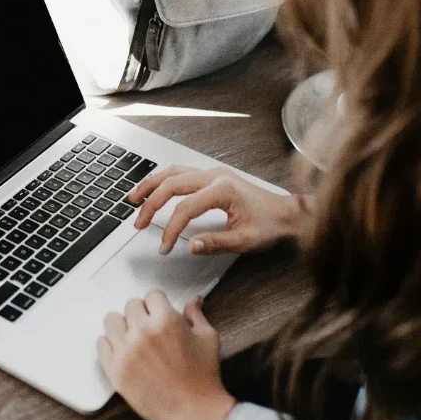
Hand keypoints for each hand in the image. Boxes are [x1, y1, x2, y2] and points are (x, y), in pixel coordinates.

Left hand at [98, 292, 235, 419]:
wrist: (194, 411)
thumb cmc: (204, 375)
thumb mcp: (207, 338)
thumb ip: (195, 315)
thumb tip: (194, 299)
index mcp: (166, 320)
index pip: (152, 295)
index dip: (158, 304)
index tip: (160, 314)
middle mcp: (142, 332)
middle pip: (131, 305)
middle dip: (142, 313)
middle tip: (150, 328)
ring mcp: (125, 351)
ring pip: (111, 320)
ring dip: (123, 325)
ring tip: (133, 337)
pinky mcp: (115, 370)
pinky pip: (101, 344)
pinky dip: (110, 344)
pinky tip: (123, 351)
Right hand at [128, 165, 303, 255]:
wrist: (287, 213)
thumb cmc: (270, 225)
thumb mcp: (245, 241)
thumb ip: (216, 243)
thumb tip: (190, 246)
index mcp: (222, 190)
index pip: (185, 208)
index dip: (171, 229)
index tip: (165, 247)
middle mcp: (215, 176)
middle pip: (172, 184)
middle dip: (151, 204)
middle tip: (138, 224)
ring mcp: (212, 173)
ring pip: (173, 172)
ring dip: (151, 185)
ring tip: (133, 199)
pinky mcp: (212, 176)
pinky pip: (180, 173)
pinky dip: (163, 181)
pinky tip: (153, 190)